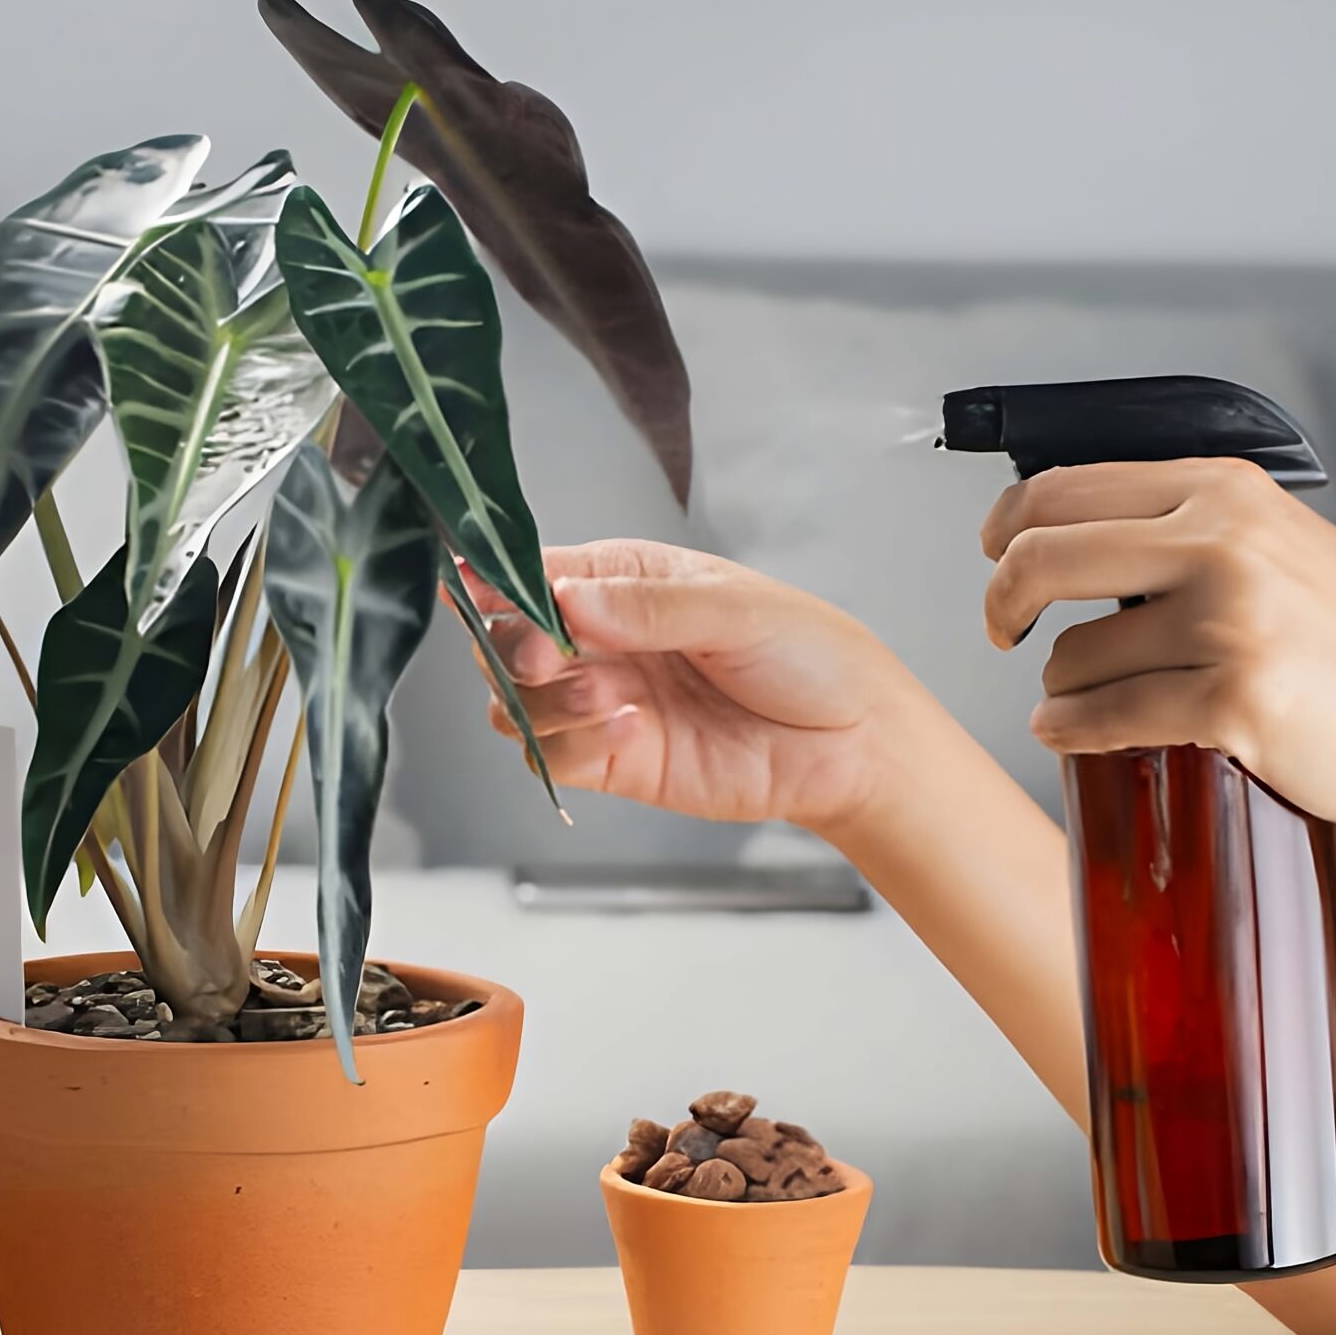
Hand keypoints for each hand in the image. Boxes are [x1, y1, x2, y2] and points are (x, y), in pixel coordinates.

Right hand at [464, 540, 912, 832]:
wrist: (854, 743)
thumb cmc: (811, 656)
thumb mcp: (735, 609)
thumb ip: (648, 606)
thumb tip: (571, 601)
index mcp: (624, 580)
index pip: (535, 573)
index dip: (498, 580)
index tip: (481, 589)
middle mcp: (602, 640)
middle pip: (506, 641)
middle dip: (513, 647)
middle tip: (545, 655)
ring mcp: (603, 702)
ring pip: (515, 704)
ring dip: (548, 701)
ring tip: (612, 695)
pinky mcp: (614, 761)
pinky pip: (554, 759)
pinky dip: (576, 747)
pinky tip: (631, 730)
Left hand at [981, 457, 1335, 831]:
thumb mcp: (1273, 543)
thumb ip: (1182, 527)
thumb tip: (1060, 535)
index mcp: (1222, 491)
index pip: (1061, 489)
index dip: (1005, 531)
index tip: (997, 560)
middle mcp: (1222, 542)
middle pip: (1040, 558)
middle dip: (1001, 602)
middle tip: (1003, 630)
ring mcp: (1229, 621)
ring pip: (1071, 655)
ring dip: (1062, 688)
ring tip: (1093, 702)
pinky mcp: (1235, 701)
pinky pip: (1105, 717)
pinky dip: (1072, 731)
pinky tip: (1072, 734)